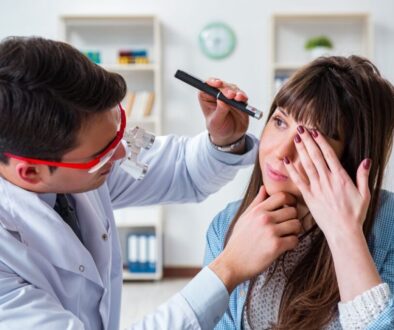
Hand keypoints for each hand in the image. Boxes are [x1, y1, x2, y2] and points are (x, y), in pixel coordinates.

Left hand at [199, 78, 248, 146]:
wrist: (230, 136)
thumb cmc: (218, 129)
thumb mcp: (216, 122)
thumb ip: (220, 111)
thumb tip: (222, 100)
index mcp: (206, 97)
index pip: (207, 86)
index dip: (212, 82)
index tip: (218, 84)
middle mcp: (217, 94)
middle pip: (221, 86)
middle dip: (227, 89)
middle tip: (231, 95)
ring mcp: (228, 95)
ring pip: (232, 88)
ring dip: (236, 92)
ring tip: (238, 98)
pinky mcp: (238, 99)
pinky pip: (241, 95)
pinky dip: (242, 96)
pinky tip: (243, 99)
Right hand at [209, 187, 300, 292]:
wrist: (232, 263)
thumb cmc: (238, 240)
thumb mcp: (244, 217)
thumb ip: (256, 202)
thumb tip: (265, 188)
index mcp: (257, 210)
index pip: (282, 196)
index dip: (289, 201)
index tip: (288, 208)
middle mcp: (265, 218)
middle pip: (293, 210)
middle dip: (292, 218)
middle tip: (287, 226)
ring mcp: (271, 232)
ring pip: (296, 225)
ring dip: (294, 231)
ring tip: (286, 236)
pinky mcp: (276, 246)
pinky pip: (295, 240)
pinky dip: (292, 243)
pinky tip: (285, 246)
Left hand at [283, 127, 380, 301]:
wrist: (343, 232)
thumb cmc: (354, 214)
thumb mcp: (365, 194)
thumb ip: (363, 176)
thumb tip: (366, 161)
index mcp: (341, 178)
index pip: (329, 155)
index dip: (321, 142)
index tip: (315, 131)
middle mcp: (327, 180)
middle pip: (316, 156)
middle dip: (308, 141)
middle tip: (302, 129)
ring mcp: (317, 188)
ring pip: (307, 165)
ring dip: (301, 151)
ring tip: (296, 138)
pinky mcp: (309, 197)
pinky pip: (299, 181)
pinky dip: (292, 170)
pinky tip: (286, 161)